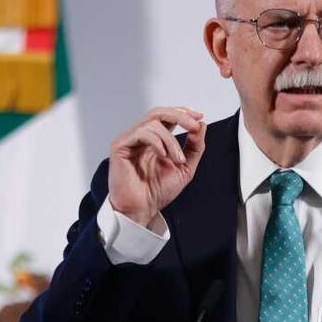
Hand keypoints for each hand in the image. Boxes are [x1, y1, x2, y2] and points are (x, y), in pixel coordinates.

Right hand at [108, 107, 206, 226]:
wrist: (142, 209)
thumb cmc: (157, 192)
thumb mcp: (185, 167)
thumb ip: (195, 147)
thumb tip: (201, 124)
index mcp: (154, 140)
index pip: (167, 116)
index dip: (183, 112)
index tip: (199, 117)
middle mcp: (140, 137)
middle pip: (159, 112)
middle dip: (180, 116)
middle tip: (194, 126)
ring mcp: (129, 140)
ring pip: (153, 123)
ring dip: (172, 140)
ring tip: (178, 159)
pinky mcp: (120, 146)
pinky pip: (142, 133)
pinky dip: (158, 142)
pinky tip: (164, 156)